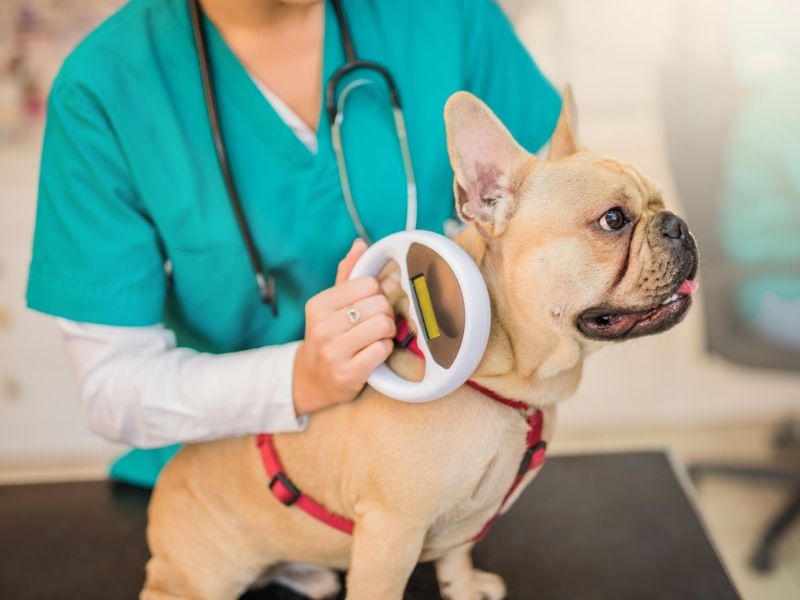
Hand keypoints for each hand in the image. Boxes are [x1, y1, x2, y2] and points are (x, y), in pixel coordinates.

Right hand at [292, 239, 395, 415]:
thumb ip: (346, 275)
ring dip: (388, 333)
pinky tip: (374, 354)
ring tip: (379, 338)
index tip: (371, 305)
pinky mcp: (347, 373)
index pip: (369, 283)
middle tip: (378, 324)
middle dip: (386, 314)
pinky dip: (385, 351)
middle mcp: (322, 327)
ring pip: (383, 326)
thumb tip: (360, 244)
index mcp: (318, 305)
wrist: (312, 380)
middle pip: (379, 304)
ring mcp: (333, 351)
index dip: (378, 294)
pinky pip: (383, 350)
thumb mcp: (329, 306)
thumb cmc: (327, 337)